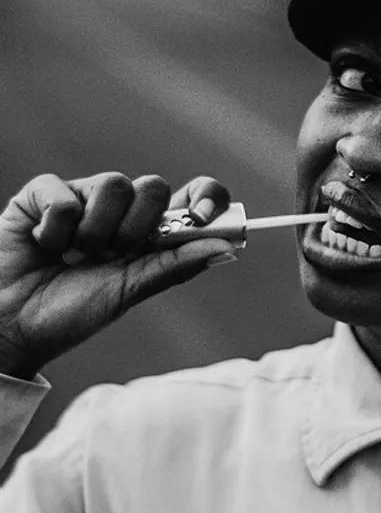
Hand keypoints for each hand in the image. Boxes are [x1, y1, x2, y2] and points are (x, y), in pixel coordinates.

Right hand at [0, 172, 236, 376]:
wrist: (11, 328)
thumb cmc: (69, 313)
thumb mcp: (129, 292)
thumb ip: (173, 265)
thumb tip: (227, 246)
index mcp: (147, 233)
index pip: (190, 198)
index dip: (204, 196)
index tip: (201, 216)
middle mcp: (118, 211)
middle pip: (154, 186)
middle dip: (138, 227)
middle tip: (112, 257)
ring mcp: (81, 198)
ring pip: (112, 184)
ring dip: (95, 233)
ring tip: (74, 258)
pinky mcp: (42, 195)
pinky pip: (64, 194)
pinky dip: (56, 229)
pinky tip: (44, 247)